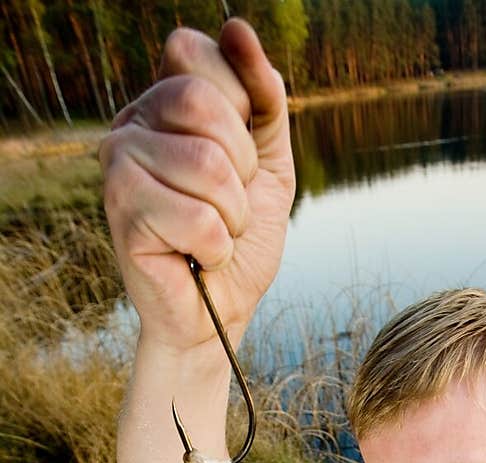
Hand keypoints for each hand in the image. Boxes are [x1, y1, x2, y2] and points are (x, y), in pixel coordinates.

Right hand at [99, 19, 294, 351]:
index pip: (198, 54)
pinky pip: (199, 218)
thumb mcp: (270, 163)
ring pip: (208, 165)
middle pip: (204, 105)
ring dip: (232, 215)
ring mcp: (118, 165)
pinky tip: (196, 259)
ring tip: (215, 235)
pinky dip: (217, 248)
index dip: (240, 107)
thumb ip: (265, 98)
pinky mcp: (121, 214)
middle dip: (242, 167)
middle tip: (229, 204)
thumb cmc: (240, 242)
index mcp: (163, 103)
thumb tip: (237, 28)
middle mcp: (131, 124)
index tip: (240, 157)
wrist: (219, 314)